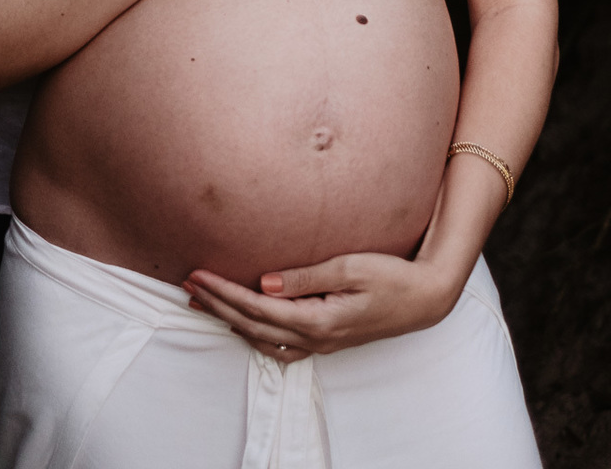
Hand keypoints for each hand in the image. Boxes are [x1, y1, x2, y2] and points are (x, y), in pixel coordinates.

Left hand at [182, 251, 456, 360]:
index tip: (197, 274)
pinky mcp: (328, 339)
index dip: (224, 292)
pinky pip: (281, 345)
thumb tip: (263, 283)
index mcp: (319, 320)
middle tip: (188, 285)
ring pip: (263, 340)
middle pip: (253, 325)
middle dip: (218, 305)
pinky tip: (243, 321)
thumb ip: (305, 277)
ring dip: (231, 320)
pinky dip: (255, 333)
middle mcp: (316, 338)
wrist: (426, 298)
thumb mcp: (349, 267)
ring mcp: (322, 343)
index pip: (257, 308)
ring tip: (203, 301)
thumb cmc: (391, 276)